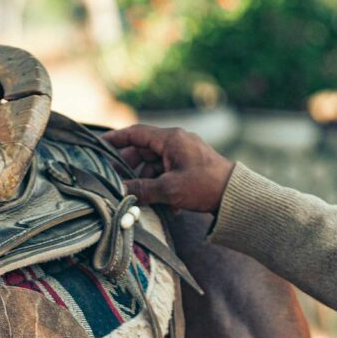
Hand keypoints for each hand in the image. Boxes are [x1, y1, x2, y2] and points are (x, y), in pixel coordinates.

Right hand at [101, 125, 234, 212]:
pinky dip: (160, 185)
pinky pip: (166, 172)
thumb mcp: (169, 189)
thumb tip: (118, 191)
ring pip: (154, 163)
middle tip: (116, 180)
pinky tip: (164, 204)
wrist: (237, 196)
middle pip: (143, 150)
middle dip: (129, 167)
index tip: (99, 145)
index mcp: (171, 139)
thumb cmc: (205, 186)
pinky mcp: (190, 166)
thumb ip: (140, 189)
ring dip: (146, 180)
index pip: (135, 133)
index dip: (115, 139)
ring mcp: (184, 153)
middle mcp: (176, 142)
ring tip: (142, 198)